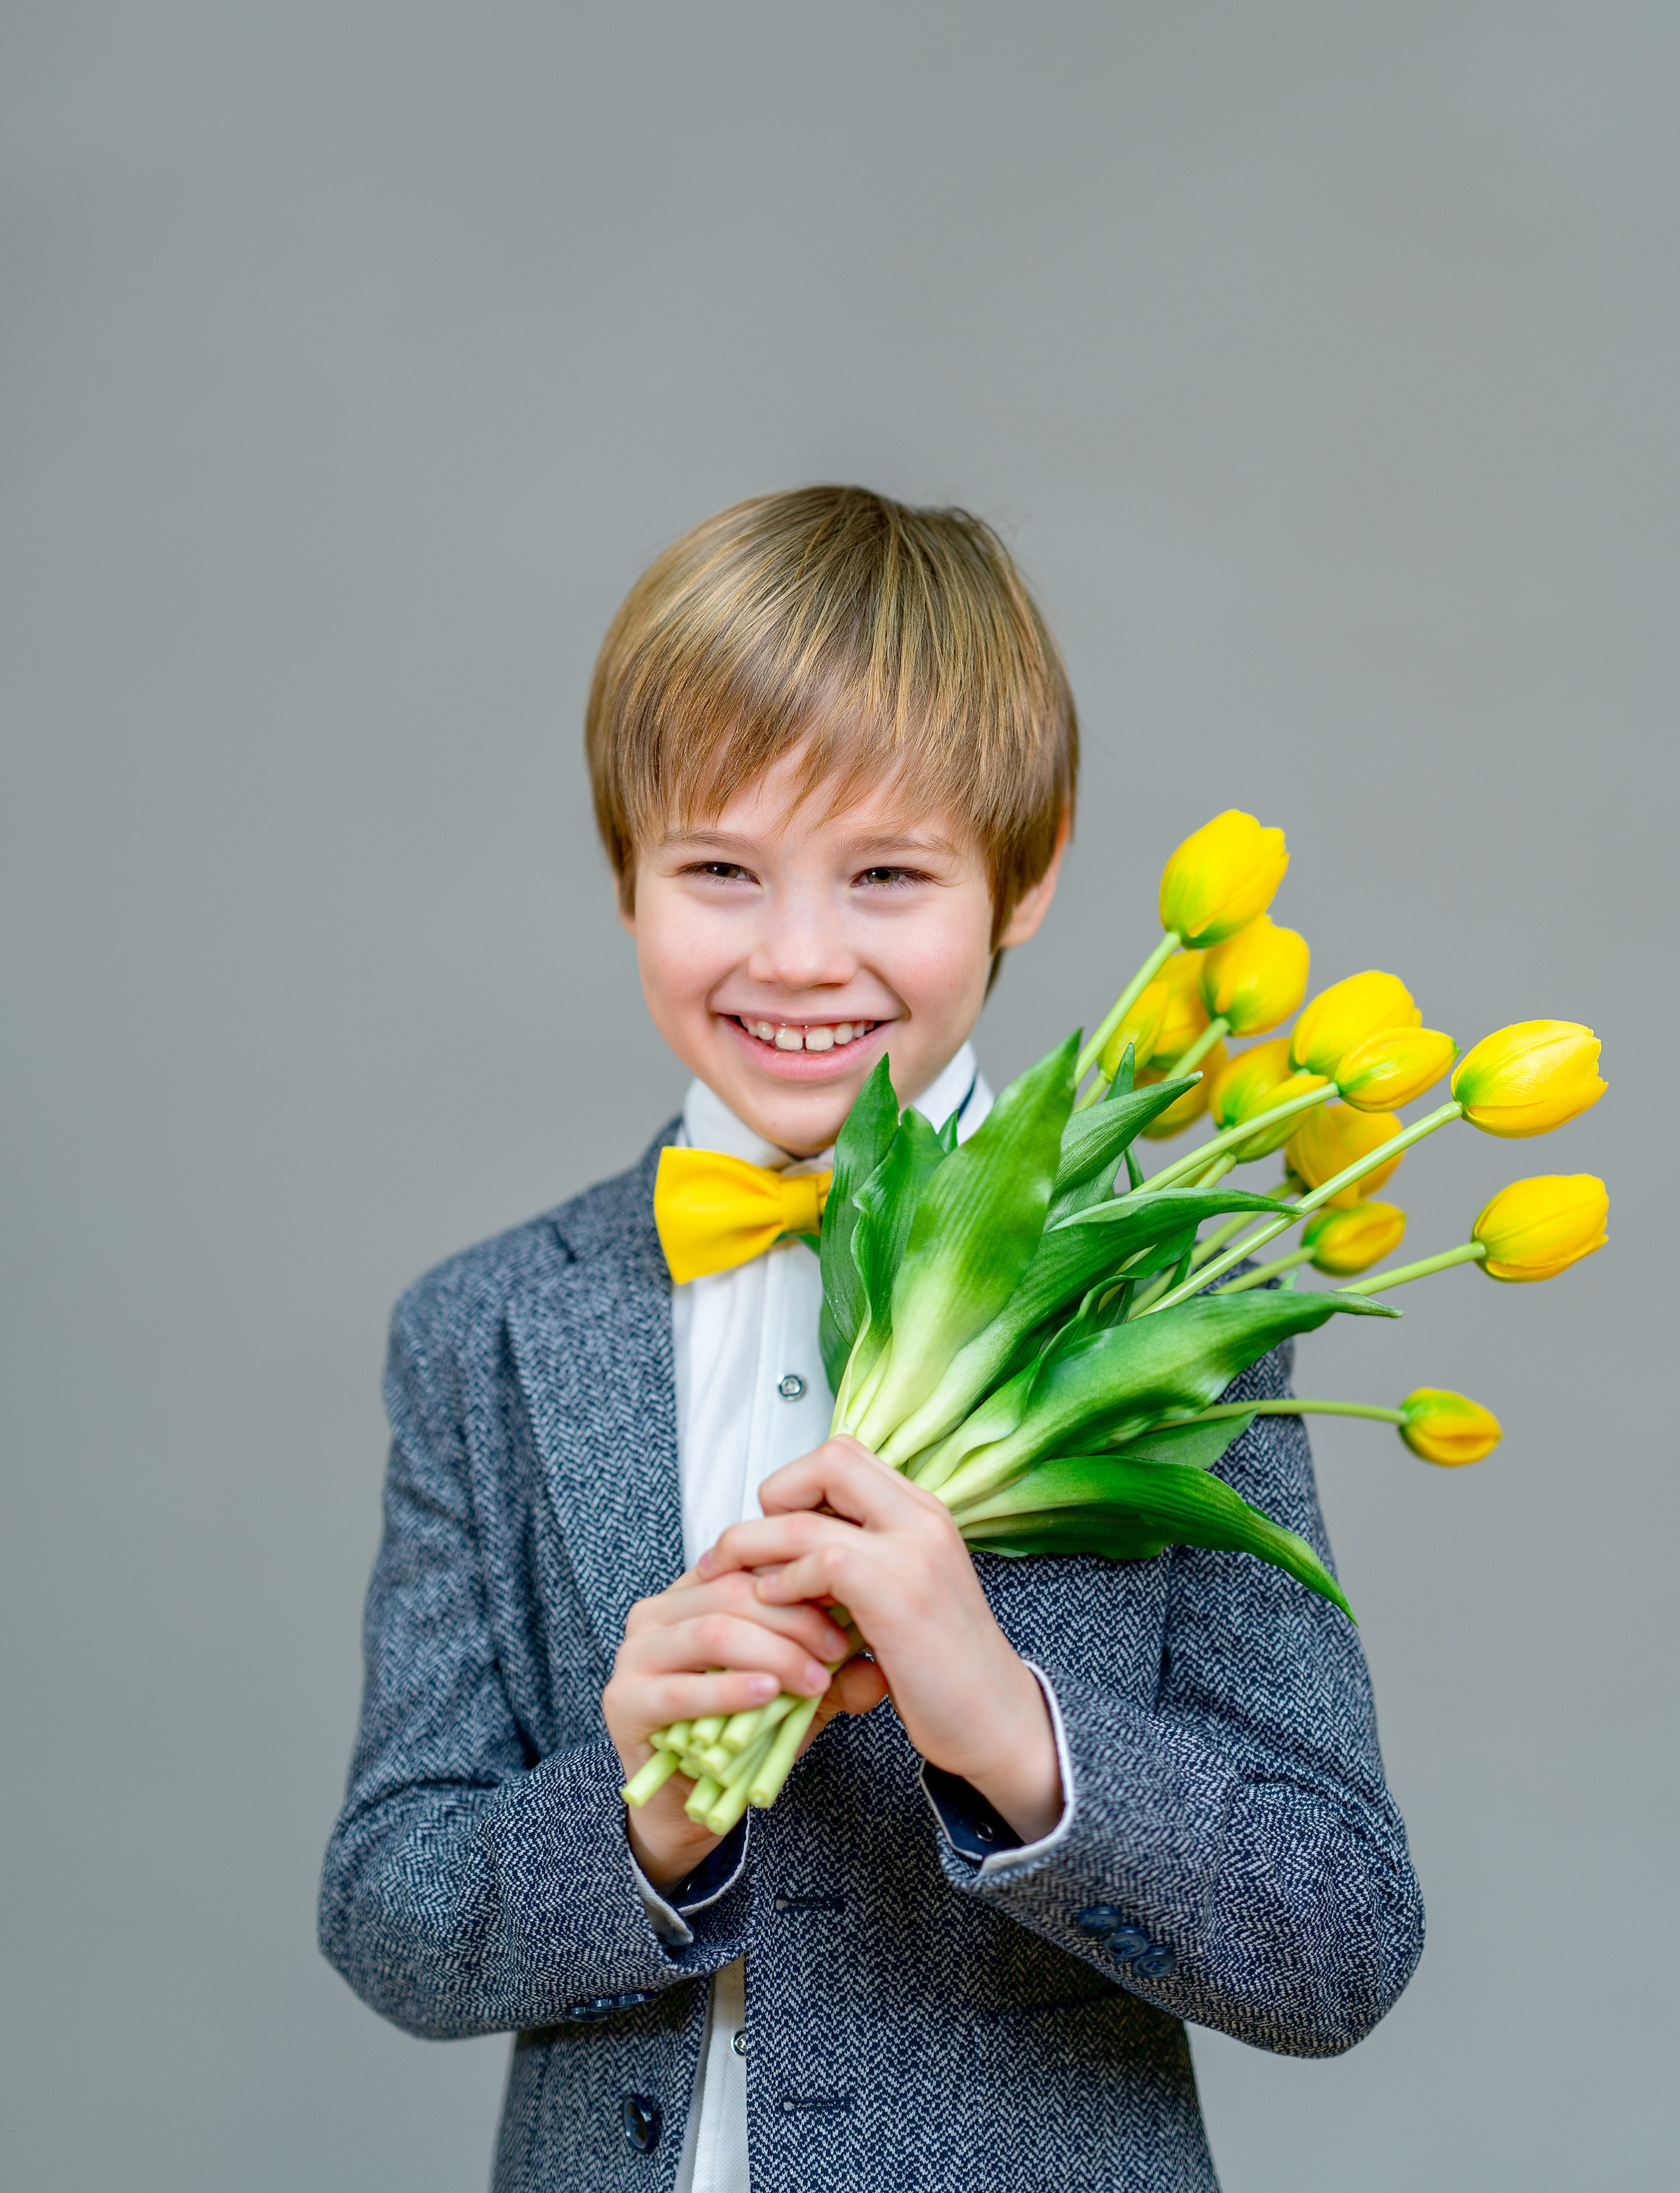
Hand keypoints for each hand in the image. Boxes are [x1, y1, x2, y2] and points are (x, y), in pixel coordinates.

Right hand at [605, 1565, 886, 1890]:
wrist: (688, 1802)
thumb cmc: (741, 1733)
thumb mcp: (794, 1695)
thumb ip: (830, 1674)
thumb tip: (876, 1668)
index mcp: (693, 1592)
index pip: (749, 1562)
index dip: (802, 1577)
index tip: (849, 1602)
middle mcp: (657, 1613)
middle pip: (734, 1591)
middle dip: (795, 1618)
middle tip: (840, 1649)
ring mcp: (634, 1655)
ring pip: (712, 1631)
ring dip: (772, 1653)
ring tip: (814, 1678)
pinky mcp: (624, 1701)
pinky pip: (682, 1688)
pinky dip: (730, 1689)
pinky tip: (769, 1695)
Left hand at [697, 1436, 1062, 1841]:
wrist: (996, 1721)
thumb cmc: (942, 1667)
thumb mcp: (903, 1592)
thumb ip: (860, 1558)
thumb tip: (783, 1548)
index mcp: (923, 1512)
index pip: (845, 1456)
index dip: (799, 1484)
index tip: (777, 1529)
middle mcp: (923, 1518)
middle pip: (829, 1460)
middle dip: (775, 1495)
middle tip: (752, 1546)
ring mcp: (914, 1552)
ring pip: (807, 1516)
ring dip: (754, 1546)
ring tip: (732, 1578)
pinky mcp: (899, 1594)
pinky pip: (820, 1560)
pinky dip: (784, 1582)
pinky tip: (776, 1606)